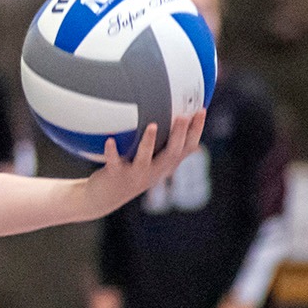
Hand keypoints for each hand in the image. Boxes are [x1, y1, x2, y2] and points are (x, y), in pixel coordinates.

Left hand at [83, 111, 207, 216]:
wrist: (104, 197)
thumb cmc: (128, 170)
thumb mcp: (147, 159)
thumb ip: (159, 142)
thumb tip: (165, 113)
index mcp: (164, 165)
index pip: (186, 149)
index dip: (196, 131)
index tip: (202, 110)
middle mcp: (154, 171)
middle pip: (171, 154)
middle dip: (179, 135)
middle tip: (184, 116)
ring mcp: (135, 175)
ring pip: (144, 159)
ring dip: (149, 142)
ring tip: (152, 125)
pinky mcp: (115, 176)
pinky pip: (114, 163)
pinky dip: (112, 152)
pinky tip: (110, 140)